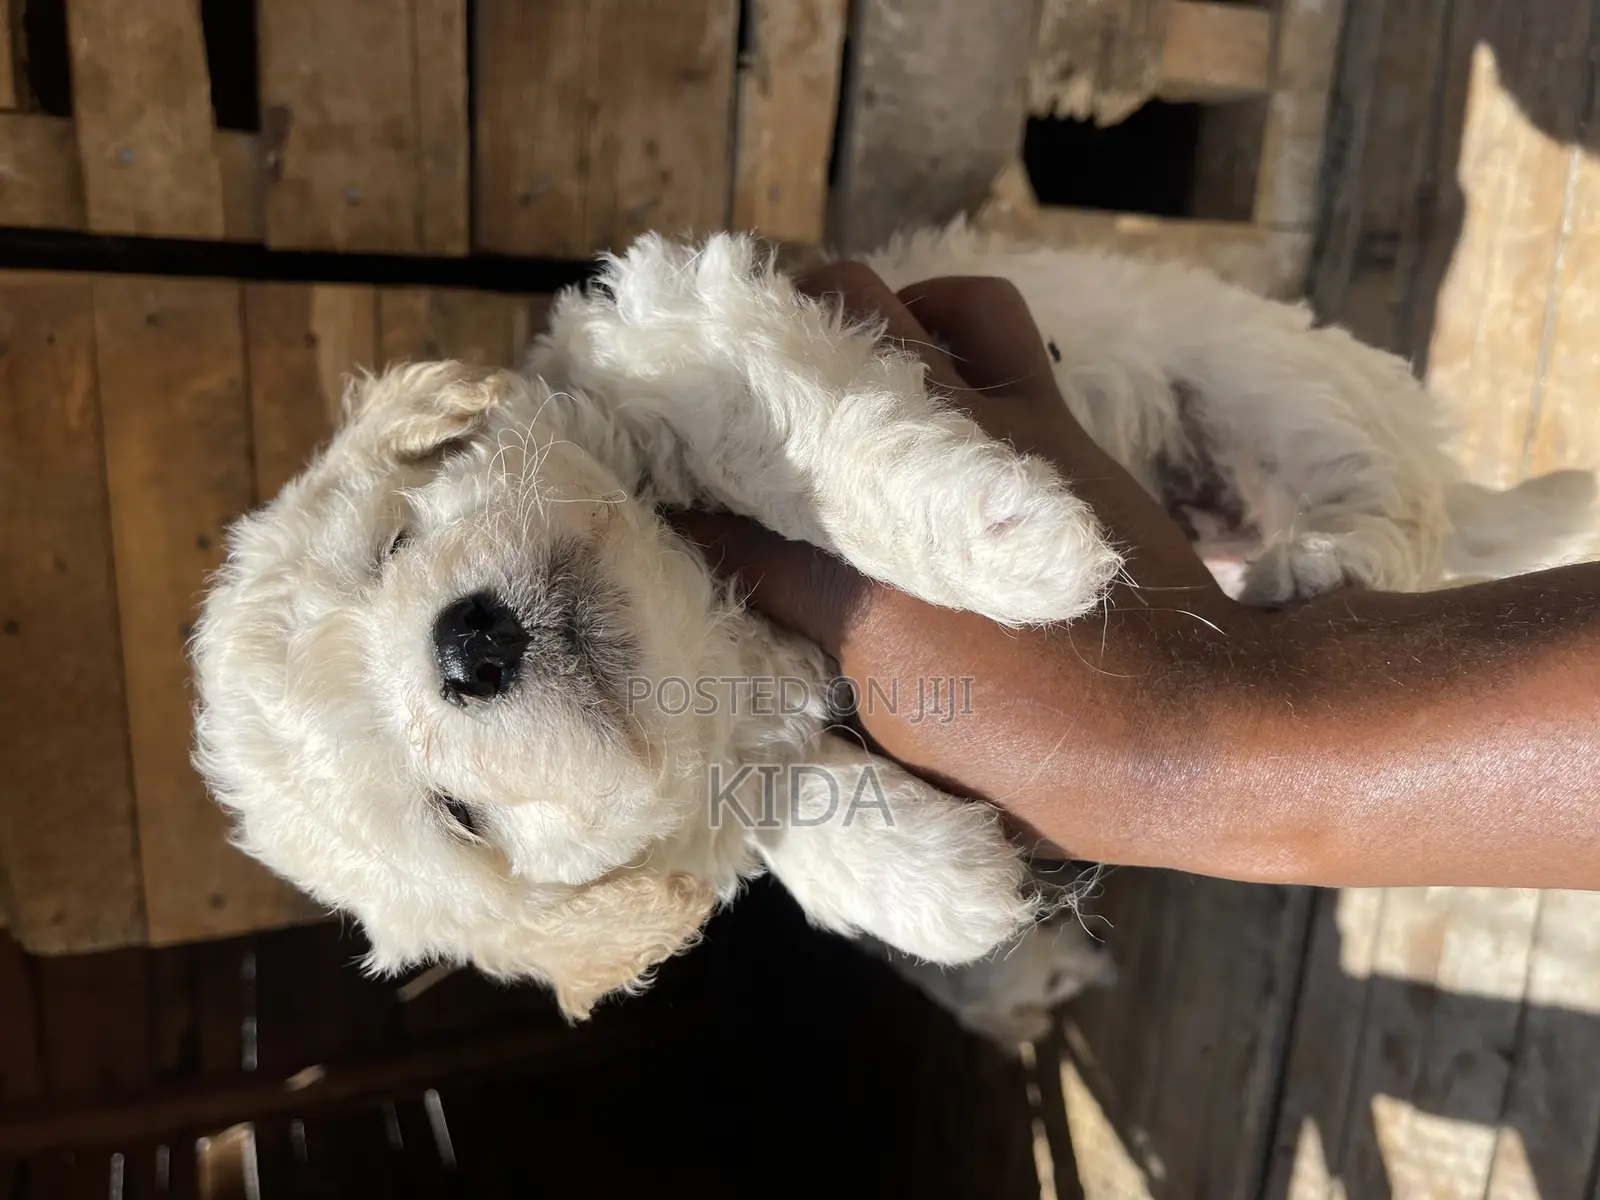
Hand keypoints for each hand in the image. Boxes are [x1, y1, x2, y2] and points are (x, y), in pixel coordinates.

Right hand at [669, 263, 1251, 858]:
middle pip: (769, 356)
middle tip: (696, 400)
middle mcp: (897, 478)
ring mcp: (978, 428)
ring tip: (790, 357)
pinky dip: (932, 314)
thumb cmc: (1044, 752)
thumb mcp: (894, 717)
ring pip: (863, 303)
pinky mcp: (1043, 416)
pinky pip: (977, 316)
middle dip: (715, 364)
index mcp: (847, 576)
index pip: (715, 507)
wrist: (1202, 728)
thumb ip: (803, 630)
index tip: (633, 474)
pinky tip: (915, 352)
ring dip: (814, 317)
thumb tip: (725, 560)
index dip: (662, 480)